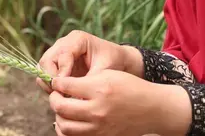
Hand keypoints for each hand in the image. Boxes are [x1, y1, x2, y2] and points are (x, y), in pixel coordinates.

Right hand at [36, 30, 139, 92]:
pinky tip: (61, 93)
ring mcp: (57, 52)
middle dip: (51, 78)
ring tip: (62, 94)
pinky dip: (48, 85)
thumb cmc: (112, 62)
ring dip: (48, 83)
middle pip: (46, 60)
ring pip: (41, 67)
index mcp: (78, 39)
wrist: (116, 61)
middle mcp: (64, 43)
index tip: (66, 87)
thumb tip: (74, 98)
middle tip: (62, 93)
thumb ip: (89, 81)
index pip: (62, 54)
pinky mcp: (55, 63)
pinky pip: (44, 74)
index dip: (62, 72)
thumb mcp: (105, 71)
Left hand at [48, 70, 191, 135]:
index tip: (57, 82)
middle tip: (56, 95)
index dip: (57, 83)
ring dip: (59, 116)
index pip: (65, 86)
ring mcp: (98, 127)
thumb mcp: (109, 74)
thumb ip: (85, 79)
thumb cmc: (131, 87)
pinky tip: (70, 120)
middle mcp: (97, 110)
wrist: (151, 108)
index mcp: (99, 89)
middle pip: (60, 107)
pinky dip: (66, 129)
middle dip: (54, 99)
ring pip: (64, 126)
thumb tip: (62, 85)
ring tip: (63, 108)